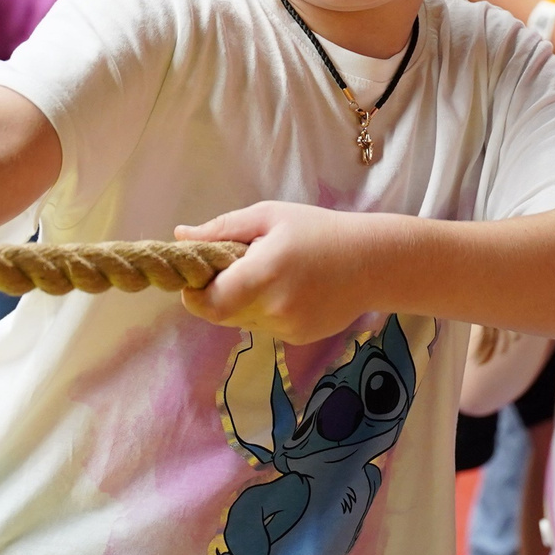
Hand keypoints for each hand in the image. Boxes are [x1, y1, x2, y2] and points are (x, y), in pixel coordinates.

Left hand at [175, 202, 391, 341]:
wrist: (373, 262)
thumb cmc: (319, 230)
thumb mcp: (270, 216)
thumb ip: (222, 229)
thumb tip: (181, 236)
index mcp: (262, 274)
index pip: (207, 302)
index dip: (194, 293)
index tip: (199, 275)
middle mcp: (272, 308)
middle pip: (220, 314)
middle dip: (218, 294)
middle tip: (236, 269)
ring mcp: (287, 329)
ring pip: (242, 322)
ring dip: (243, 302)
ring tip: (273, 276)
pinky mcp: (298, 338)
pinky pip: (266, 327)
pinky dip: (266, 311)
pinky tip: (292, 290)